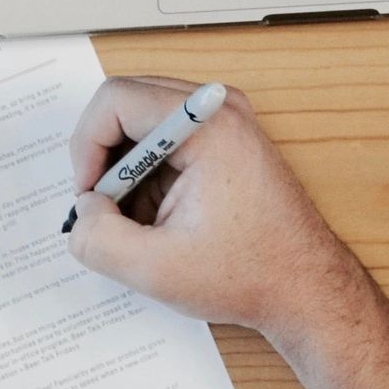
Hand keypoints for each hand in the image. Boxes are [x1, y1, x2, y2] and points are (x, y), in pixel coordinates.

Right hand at [63, 76, 364, 335]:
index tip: (89, 194)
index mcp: (208, 126)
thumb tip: (82, 212)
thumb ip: (99, 238)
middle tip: (105, 208)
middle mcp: (220, 109)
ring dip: (127, 171)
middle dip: (105, 159)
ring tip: (140, 222)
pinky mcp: (225, 140)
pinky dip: (149, 176)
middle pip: (128, 104)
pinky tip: (160, 218)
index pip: (116, 99)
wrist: (305, 288)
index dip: (87, 147)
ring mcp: (226, 122)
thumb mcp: (156, 268)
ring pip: (144, 124)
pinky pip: (166, 140)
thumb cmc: (251, 274)